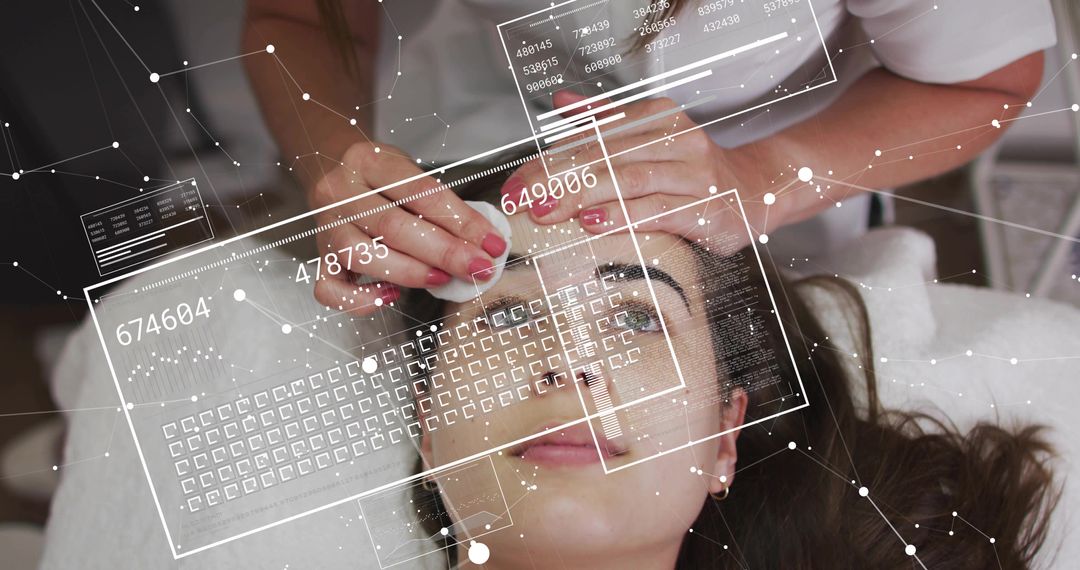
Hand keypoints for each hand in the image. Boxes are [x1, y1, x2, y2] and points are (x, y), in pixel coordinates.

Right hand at [308, 141, 506, 313]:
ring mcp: (325, 226)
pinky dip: (362, 299)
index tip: (492, 242)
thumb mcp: (407, 169)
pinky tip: (392, 294)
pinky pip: (330, 289)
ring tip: (443, 278)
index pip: (421, 192)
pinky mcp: (319, 257)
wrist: (328, 166)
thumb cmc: (379, 175)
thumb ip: (437, 202)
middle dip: (445, 252)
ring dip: (410, 273)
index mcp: (367, 160)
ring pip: (361, 256)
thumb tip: (481, 241)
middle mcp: (339, 192)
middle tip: (478, 268)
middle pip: (393, 227)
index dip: (462, 221)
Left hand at [502, 93, 782, 243]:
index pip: (591, 138)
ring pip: (630, 180)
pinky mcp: (708, 208)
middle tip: (523, 200)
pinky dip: (624, 216)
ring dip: (584, 195)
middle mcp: (677, 139)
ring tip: (549, 210)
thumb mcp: (651, 139)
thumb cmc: (694, 170)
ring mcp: (695, 174)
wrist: (757, 189)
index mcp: (658, 118)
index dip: (548, 161)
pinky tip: (594, 222)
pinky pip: (659, 209)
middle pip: (605, 157)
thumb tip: (561, 103)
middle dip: (557, 180)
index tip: (516, 184)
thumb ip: (606, 122)